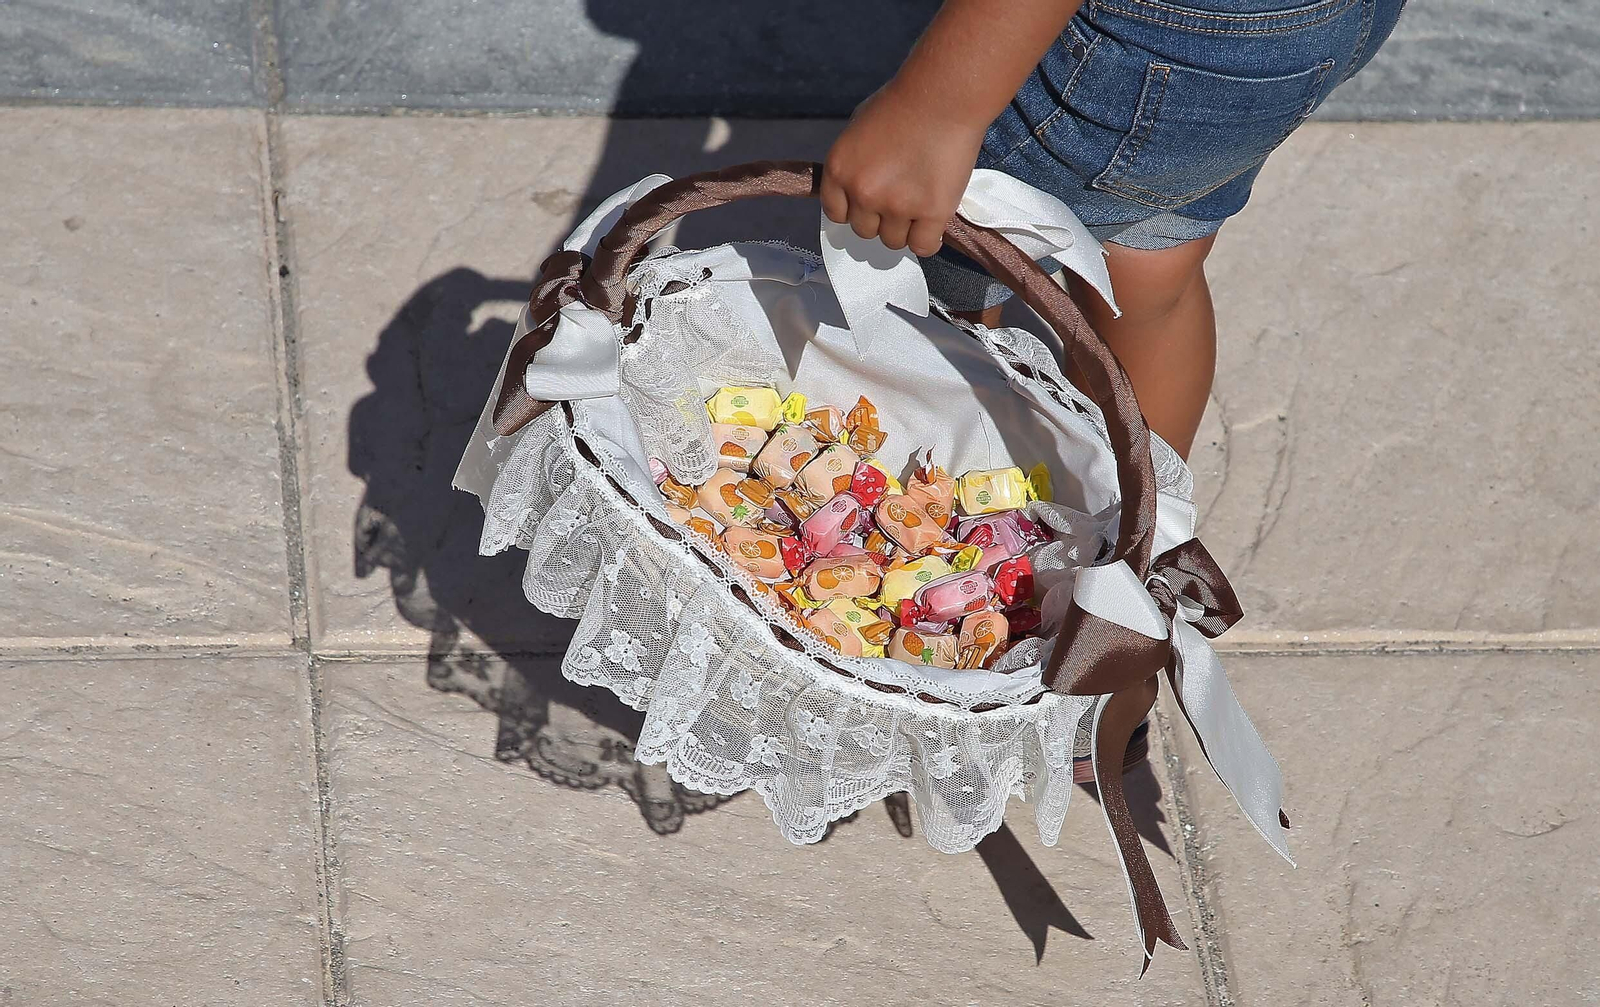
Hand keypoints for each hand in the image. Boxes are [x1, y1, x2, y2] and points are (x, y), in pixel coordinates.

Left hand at [821, 83, 986, 257]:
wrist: (943, 95)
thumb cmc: (903, 102)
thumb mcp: (859, 127)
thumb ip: (854, 161)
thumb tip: (854, 187)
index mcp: (839, 170)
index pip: (836, 214)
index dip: (855, 210)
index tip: (869, 205)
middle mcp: (863, 192)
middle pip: (865, 231)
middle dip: (880, 218)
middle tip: (901, 197)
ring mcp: (897, 206)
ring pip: (894, 242)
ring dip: (905, 228)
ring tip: (921, 202)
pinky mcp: (931, 213)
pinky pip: (923, 246)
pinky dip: (928, 239)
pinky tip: (933, 222)